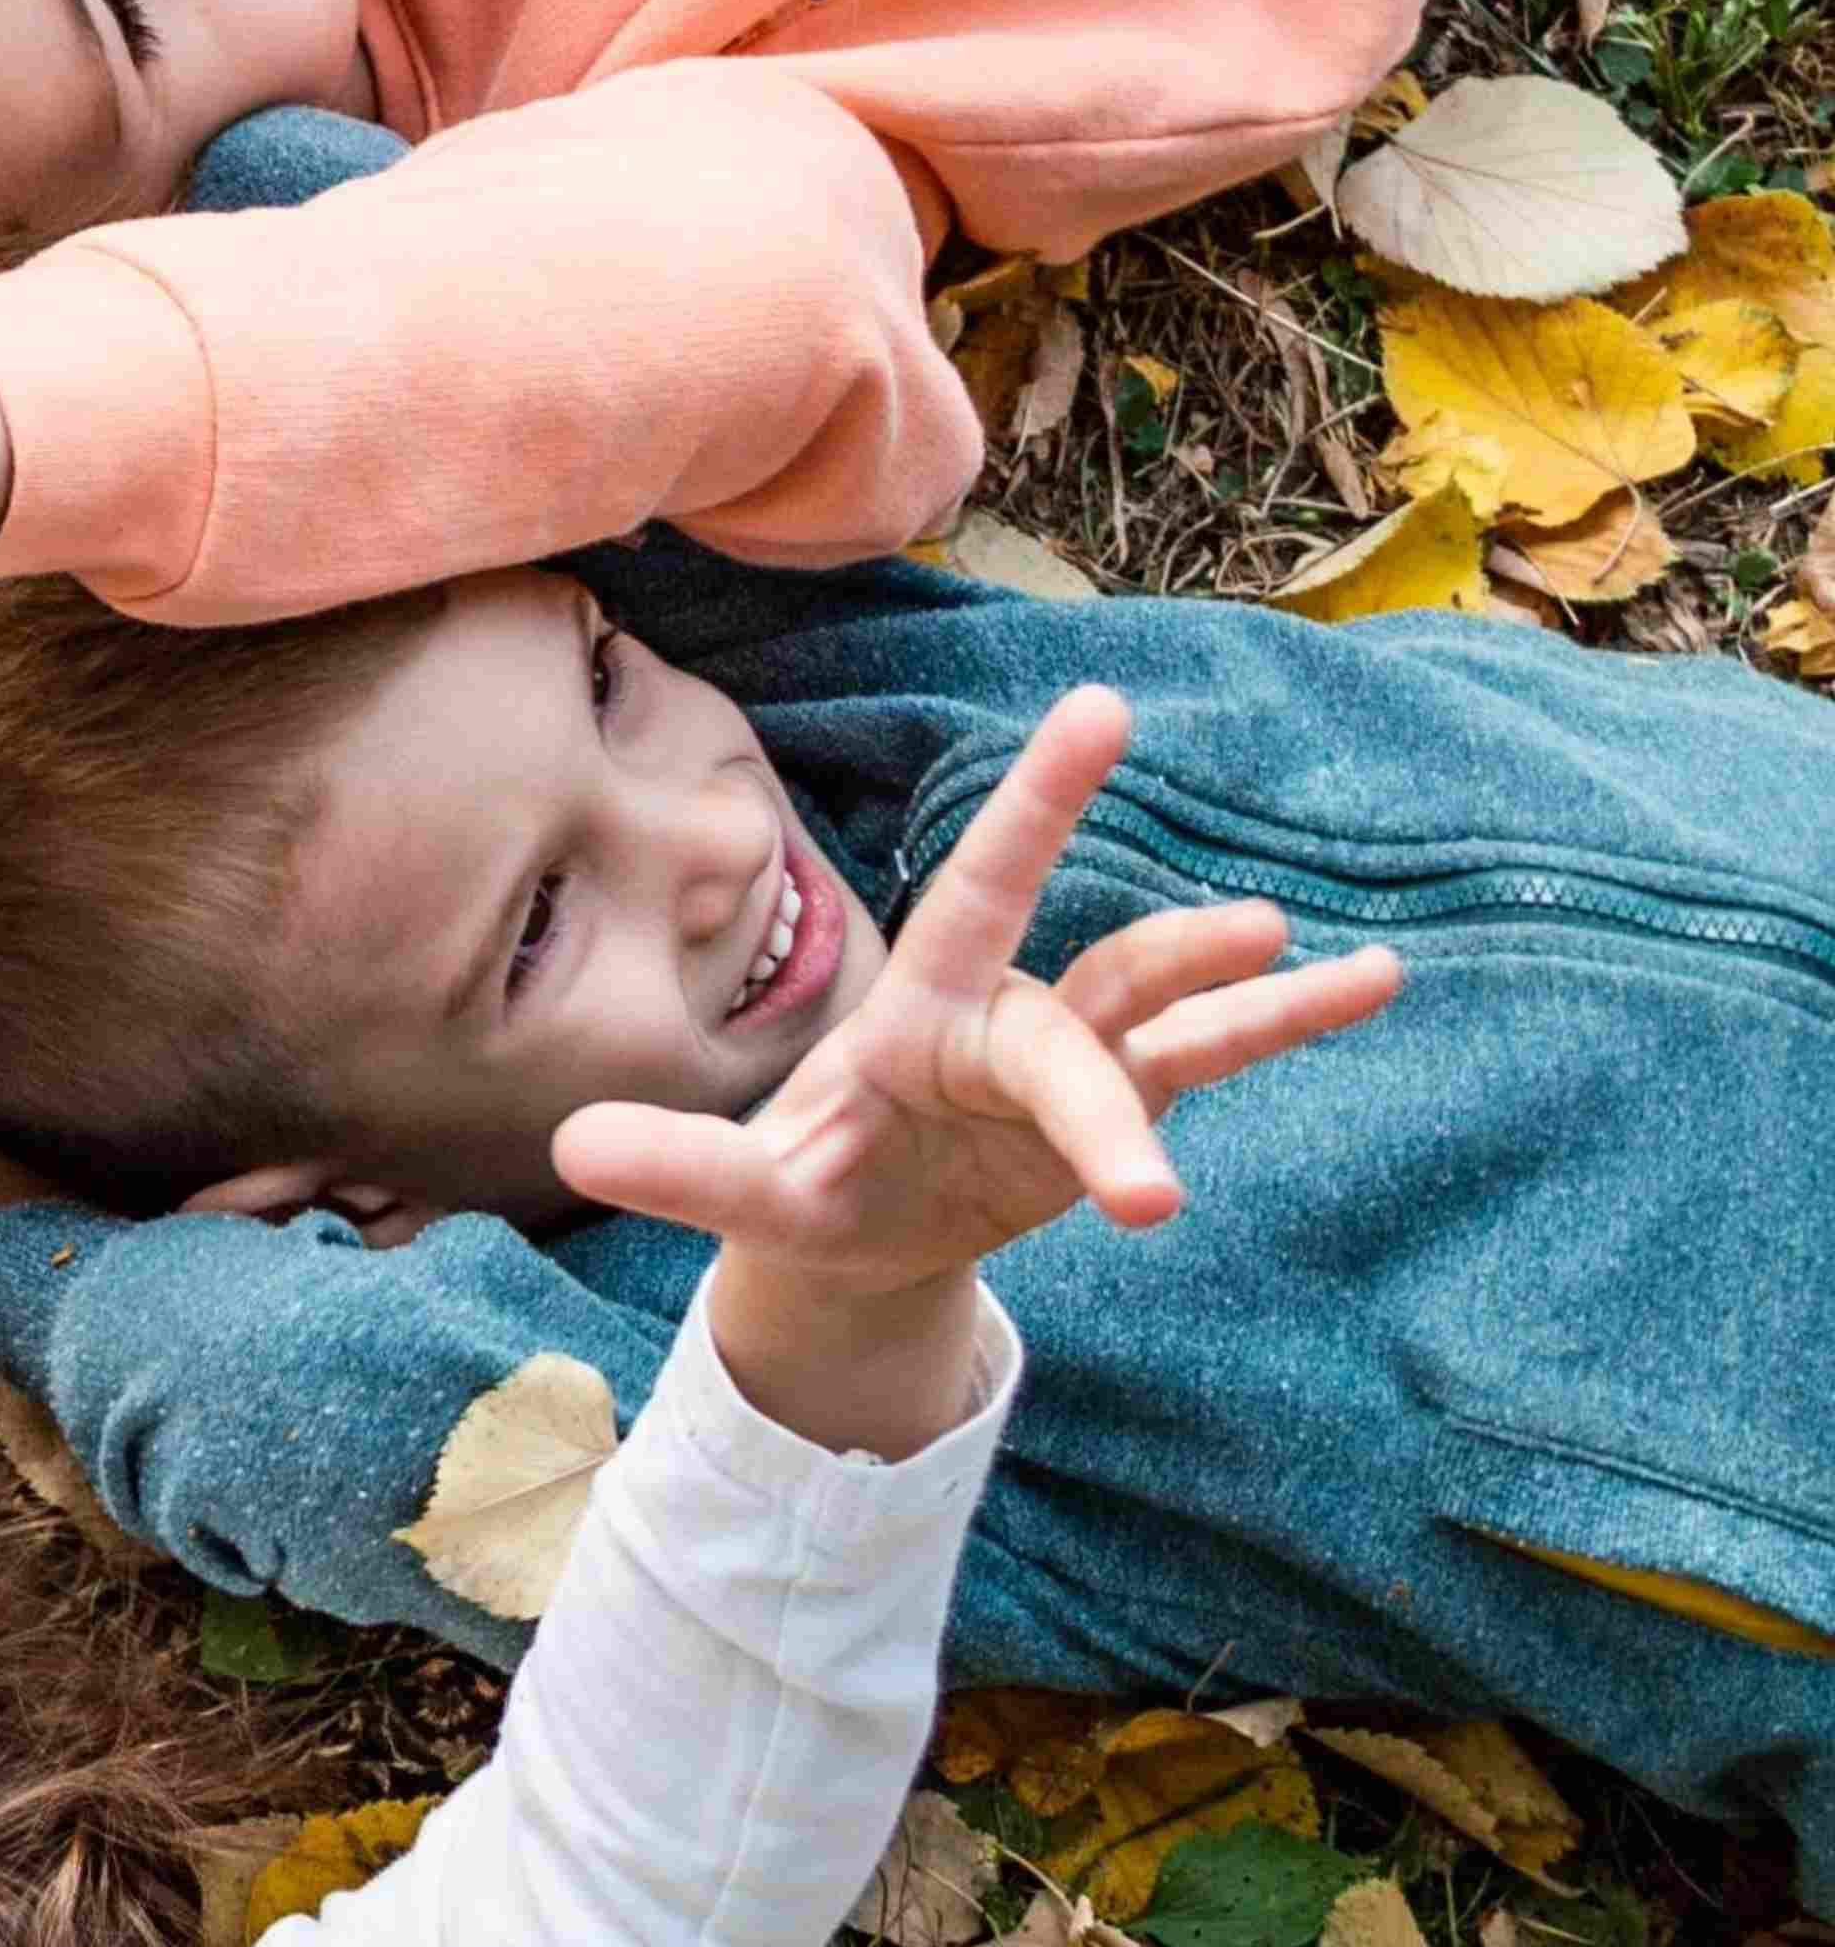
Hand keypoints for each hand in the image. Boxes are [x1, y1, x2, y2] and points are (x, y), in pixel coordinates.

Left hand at [548, 692, 1396, 1456]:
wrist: (862, 1238)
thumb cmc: (807, 1185)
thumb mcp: (744, 1192)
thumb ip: (676, 1166)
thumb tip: (575, 1141)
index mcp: (921, 1010)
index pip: (982, 894)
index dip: (1038, 804)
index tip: (1103, 708)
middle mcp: (1007, 1014)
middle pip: (1078, 1026)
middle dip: (1106, 1104)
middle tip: (1146, 1197)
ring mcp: (1072, 1058)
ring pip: (1167, 1018)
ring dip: (1254, 1005)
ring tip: (1357, 978)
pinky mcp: (1120, 1109)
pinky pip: (1215, 1061)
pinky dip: (1286, 1022)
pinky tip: (1371, 978)